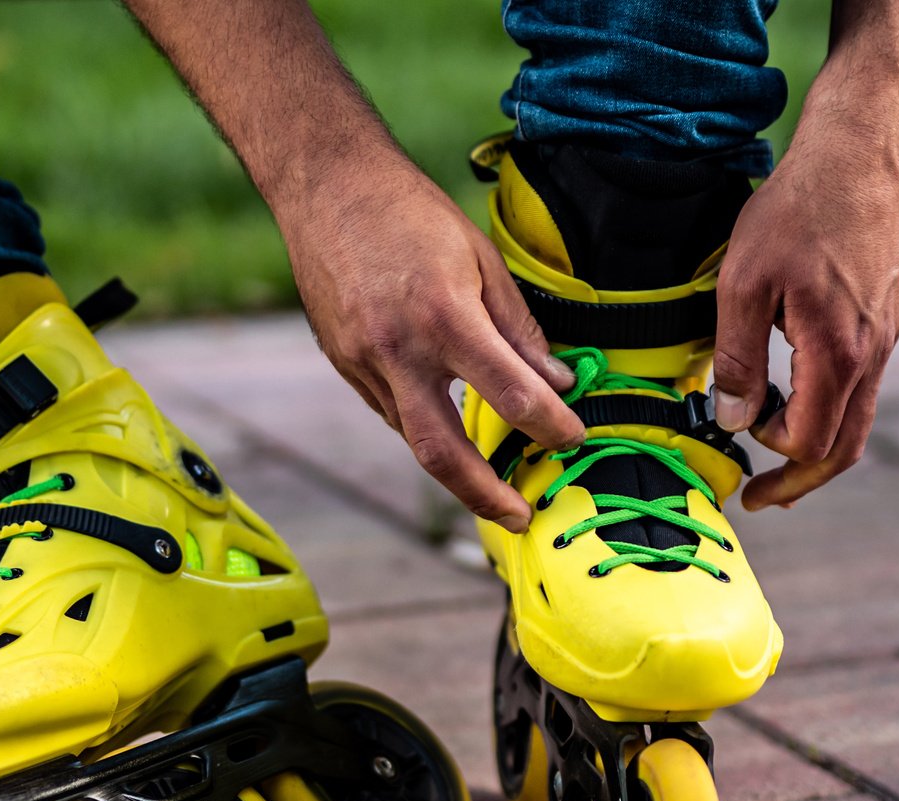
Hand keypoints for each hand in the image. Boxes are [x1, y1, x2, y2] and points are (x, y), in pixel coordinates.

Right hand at [276, 153, 581, 532]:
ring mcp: (363, 363)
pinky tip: (445, 422)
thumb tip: (557, 380)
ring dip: (454, 467)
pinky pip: (390, 412)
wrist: (326, 187)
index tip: (572, 436)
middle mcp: (398, 350)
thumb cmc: (410, 213)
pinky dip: (423, 425)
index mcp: (444, 317)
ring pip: (413, 438)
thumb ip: (518, 328)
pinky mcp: (343, 366)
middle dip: (486, 496)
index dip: (551, 425)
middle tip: (520, 515)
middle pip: (444, 454)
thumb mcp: (480, 258)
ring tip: (490, 482)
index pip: (511, 394)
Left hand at [710, 136, 898, 509]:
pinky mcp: (883, 320)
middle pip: (845, 448)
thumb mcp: (742, 284)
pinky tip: (797, 400)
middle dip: (801, 481)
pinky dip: (830, 410)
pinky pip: (861, 386)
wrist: (854, 155)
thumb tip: (734, 419)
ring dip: (817, 448)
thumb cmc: (794, 211)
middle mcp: (872, 353)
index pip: (813, 441)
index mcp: (839, 352)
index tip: (736, 434)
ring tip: (775, 462)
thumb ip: (737, 359)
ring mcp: (884, 337)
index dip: (771, 454)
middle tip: (761, 500)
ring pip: (858, 419)